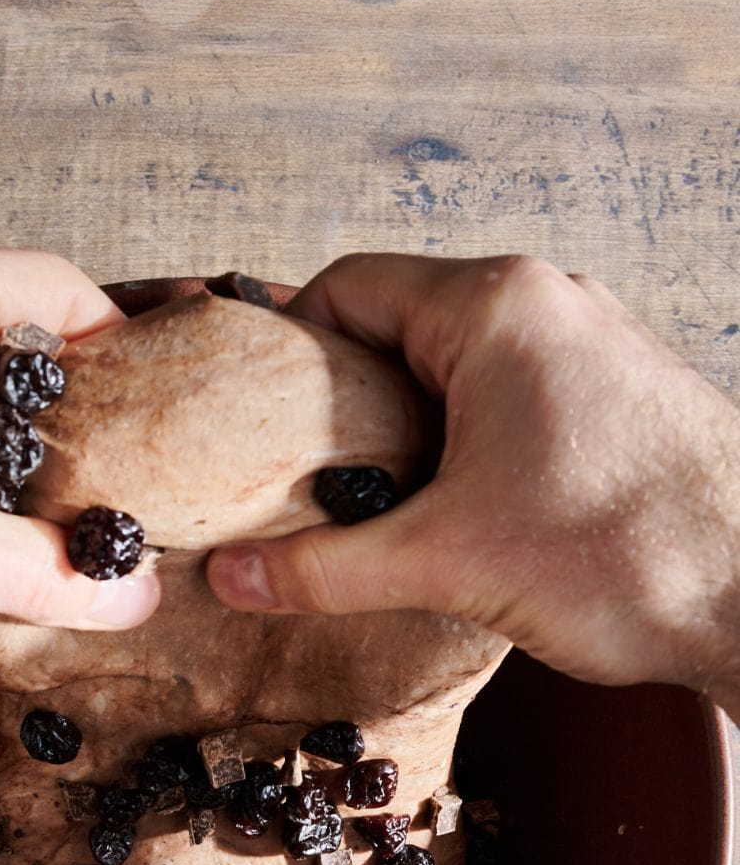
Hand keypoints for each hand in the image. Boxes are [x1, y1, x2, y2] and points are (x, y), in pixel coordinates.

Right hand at [207, 253, 739, 717]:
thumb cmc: (631, 555)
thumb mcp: (448, 562)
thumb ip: (326, 566)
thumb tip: (234, 575)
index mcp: (494, 309)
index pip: (348, 289)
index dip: (286, 351)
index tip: (254, 419)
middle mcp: (545, 306)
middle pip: (399, 327)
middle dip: (343, 403)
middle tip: (301, 477)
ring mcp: (587, 348)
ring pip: (456, 367)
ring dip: (406, 430)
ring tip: (372, 505)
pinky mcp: (613, 398)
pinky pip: (509, 398)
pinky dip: (464, 444)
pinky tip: (452, 513)